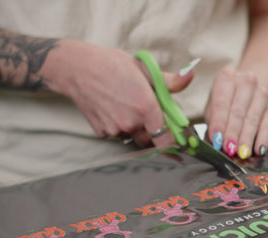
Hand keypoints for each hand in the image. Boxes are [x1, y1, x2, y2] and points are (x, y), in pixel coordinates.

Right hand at [51, 41, 192, 146]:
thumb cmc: (111, 65)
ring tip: (127, 106)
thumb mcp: (145, 68)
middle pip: (151, 140)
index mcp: (146, 108)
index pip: (167, 140)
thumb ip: (170, 81)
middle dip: (153, 132)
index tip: (176, 140)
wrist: (77, 69)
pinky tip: (113, 109)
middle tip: (148, 115)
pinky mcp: (102, 132)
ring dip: (135, 128)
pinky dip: (119, 127)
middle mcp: (131, 123)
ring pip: (133, 137)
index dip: (173, 142)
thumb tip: (190, 75)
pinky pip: (117, 135)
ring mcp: (115, 130)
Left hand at [205, 67, 267, 157]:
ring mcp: (261, 93)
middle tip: (229, 149)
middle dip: (233, 133)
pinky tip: (259, 149)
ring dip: (247, 138)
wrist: (246, 88)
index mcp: (226, 77)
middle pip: (239, 111)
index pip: (222, 103)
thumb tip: (216, 140)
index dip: (219, 123)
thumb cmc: (225, 100)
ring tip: (242, 153)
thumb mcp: (212, 105)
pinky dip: (263, 138)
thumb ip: (214, 121)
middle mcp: (246, 81)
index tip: (217, 139)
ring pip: (253, 118)